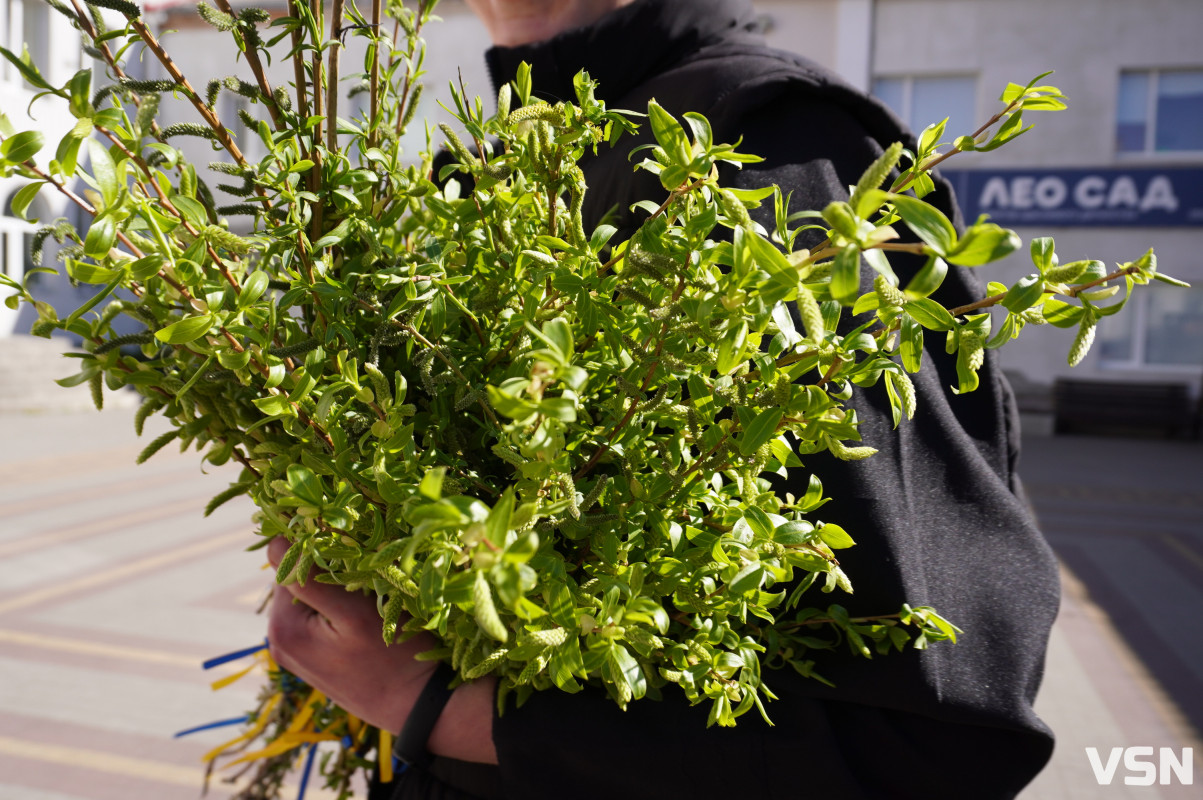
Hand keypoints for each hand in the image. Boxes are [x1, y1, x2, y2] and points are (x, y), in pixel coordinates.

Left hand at [266, 537, 498, 762]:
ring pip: (314, 598)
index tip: (353, 551)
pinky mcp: (317, 659)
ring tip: (371, 599)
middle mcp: (281, 642)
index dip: (319, 548)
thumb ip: (309, 578)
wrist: (420, 707)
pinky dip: (342, 609)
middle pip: (300, 580)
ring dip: (339, 589)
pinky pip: (322, 618)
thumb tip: (274, 539)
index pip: (288, 562)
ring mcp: (298, 652)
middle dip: (330, 570)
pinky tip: (367, 618)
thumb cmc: (392, 658)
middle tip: (368, 576)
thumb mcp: (353, 612)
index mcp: (282, 627)